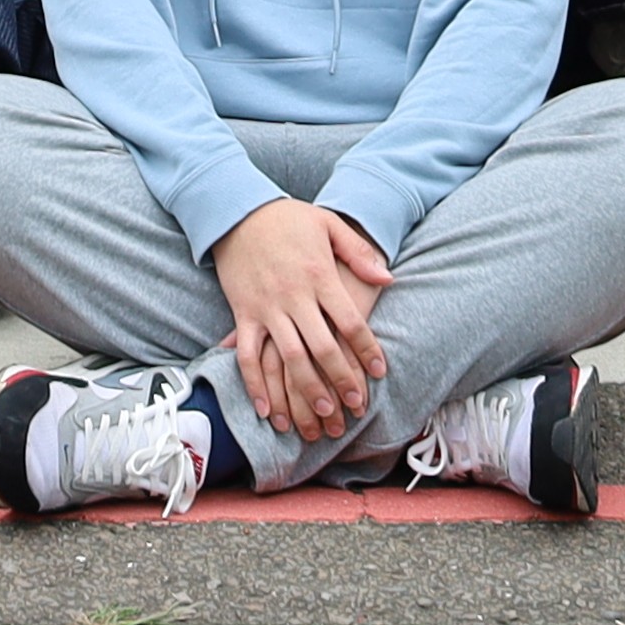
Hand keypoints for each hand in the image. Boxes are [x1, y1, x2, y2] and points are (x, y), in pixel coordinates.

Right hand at [209, 197, 389, 448]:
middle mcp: (293, 296)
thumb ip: (359, 253)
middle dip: (341, 380)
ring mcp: (266, 307)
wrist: (236, 210)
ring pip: (288, 357)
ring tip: (321, 414)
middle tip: (355, 406)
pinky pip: (247, 355)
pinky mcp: (242, 313)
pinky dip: (254, 384)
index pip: (350, 321)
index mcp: (319, 275)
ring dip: (305, 389)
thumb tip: (388, 278)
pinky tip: (266, 409)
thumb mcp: (328, 224)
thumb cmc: (287, 219)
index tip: (380, 372)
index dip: (367, 349)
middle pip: (322, 347)